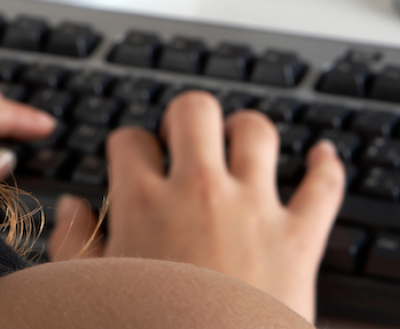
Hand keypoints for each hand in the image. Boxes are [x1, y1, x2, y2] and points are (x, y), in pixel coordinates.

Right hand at [47, 91, 344, 322]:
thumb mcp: (90, 289)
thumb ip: (73, 242)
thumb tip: (72, 207)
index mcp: (144, 202)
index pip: (130, 139)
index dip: (129, 147)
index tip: (133, 163)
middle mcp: (200, 192)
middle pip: (194, 110)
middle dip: (186, 119)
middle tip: (185, 143)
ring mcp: (254, 209)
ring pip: (256, 130)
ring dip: (245, 132)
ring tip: (238, 147)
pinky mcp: (299, 238)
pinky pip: (324, 185)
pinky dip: (326, 165)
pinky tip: (320, 154)